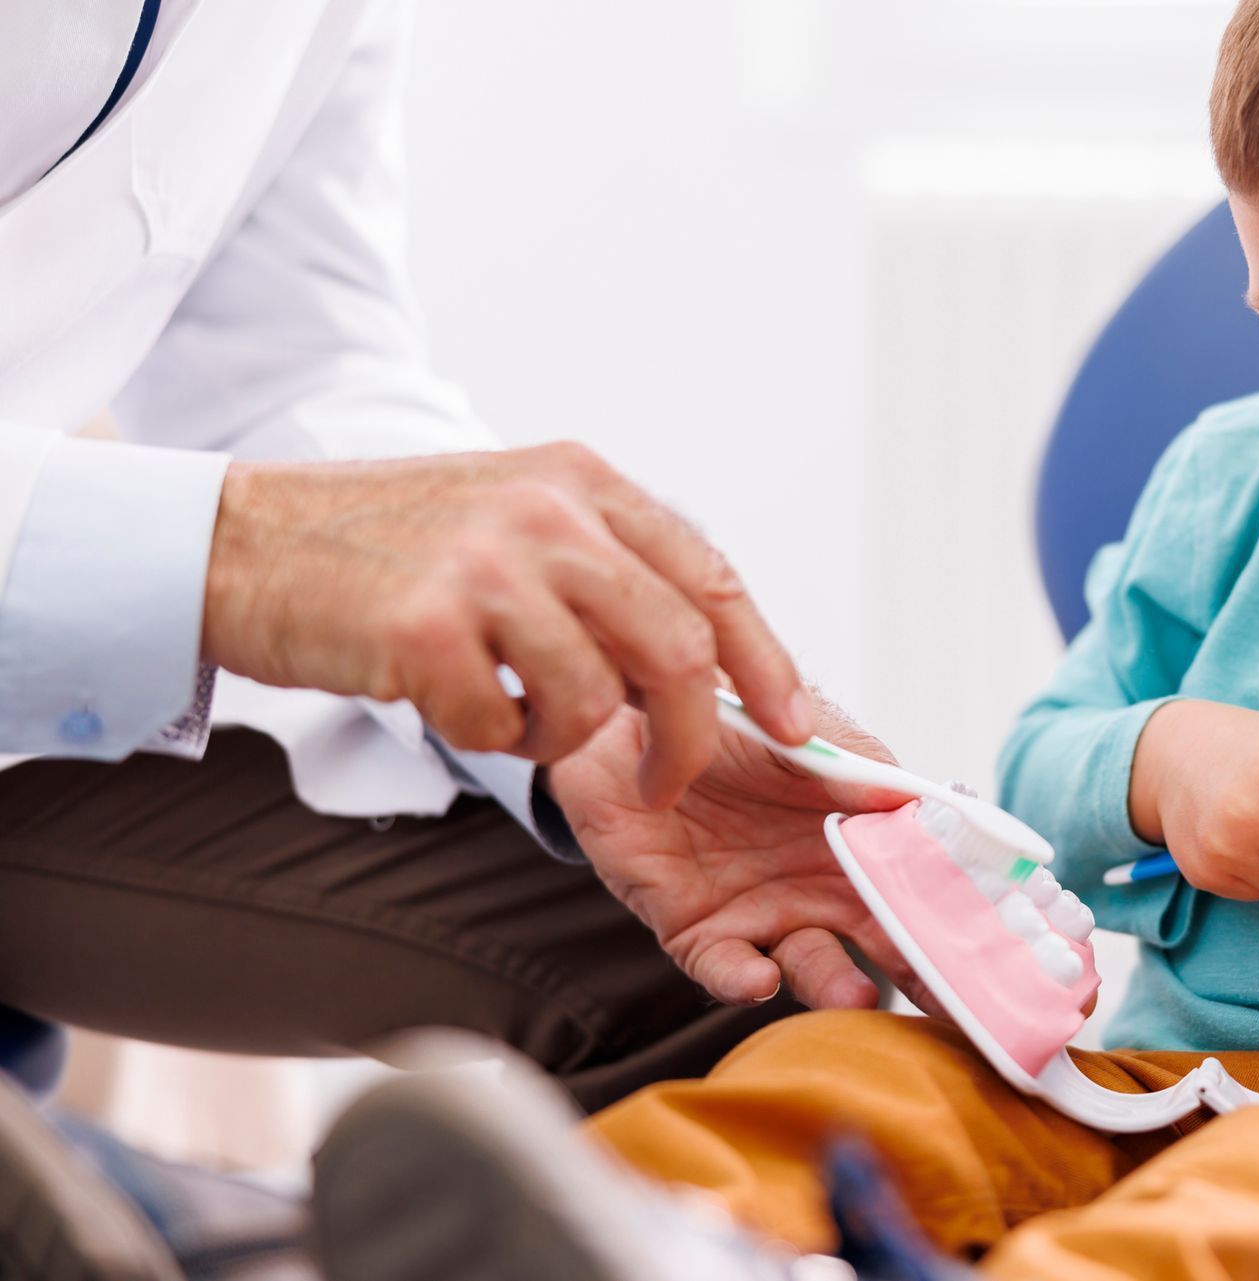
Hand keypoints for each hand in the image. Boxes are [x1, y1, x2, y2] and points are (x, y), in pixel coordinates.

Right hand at [202, 444, 810, 794]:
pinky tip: (451, 701)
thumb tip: (703, 662)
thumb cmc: (390, 545)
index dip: (763, 661)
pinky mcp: (424, 624)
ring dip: (561, 737)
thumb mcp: (514, 516)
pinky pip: (502, 726)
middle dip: (688, 737)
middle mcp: (546, 512)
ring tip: (509, 711)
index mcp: (582, 481)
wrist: (243, 539)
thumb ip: (606, 571)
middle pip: (674, 649)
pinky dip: (489, 739)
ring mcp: (486, 564)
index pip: (708, 578)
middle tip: (668, 785)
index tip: (798, 727)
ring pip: (593, 699)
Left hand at [546, 695, 935, 1011]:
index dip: (958, 911)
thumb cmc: (725, 724)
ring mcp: (764, 912)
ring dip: (836, 985)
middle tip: (954, 1004)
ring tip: (856, 996)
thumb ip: (853, 763)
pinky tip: (758, 978)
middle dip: (921, 974)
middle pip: (885, 939)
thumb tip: (910, 804)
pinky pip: (726, 968)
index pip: (923, 882)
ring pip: (814, 964)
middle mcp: (822, 885)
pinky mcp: (698, 932)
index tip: (998, 942)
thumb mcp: (798, 730)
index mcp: (860, 838)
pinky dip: (743, 979)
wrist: (624, 726)